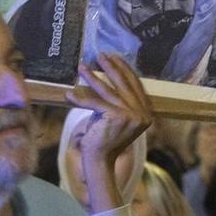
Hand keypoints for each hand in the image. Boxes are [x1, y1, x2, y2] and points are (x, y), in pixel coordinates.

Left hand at [70, 53, 154, 169]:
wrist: (101, 160)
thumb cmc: (107, 138)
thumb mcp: (119, 118)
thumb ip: (121, 101)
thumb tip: (112, 75)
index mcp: (146, 113)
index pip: (136, 85)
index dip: (125, 69)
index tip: (115, 57)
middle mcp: (142, 113)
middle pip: (124, 84)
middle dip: (111, 67)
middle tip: (100, 55)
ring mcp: (130, 115)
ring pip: (108, 90)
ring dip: (92, 77)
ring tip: (82, 67)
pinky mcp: (115, 117)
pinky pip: (94, 103)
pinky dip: (80, 99)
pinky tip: (69, 94)